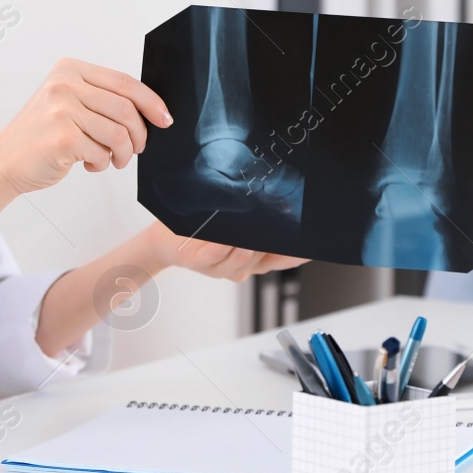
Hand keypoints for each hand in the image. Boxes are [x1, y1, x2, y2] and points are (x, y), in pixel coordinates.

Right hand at [0, 58, 172, 193]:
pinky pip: (102, 153)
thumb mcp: (67, 102)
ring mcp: (61, 110)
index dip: (151, 102)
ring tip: (112, 160)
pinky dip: (102, 164)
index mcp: (70, 70)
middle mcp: (64, 85)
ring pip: (119, 134)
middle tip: (136, 149)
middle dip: (139, 135)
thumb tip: (150, 110)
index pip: (125, 82)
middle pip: (126, 109)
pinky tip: (89, 164)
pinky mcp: (62, 137)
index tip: (164, 119)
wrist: (4, 161)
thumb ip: (101, 99)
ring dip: (123, 154)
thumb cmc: (41, 135)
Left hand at [140, 221, 307, 282]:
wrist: (161, 240)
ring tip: (250, 220)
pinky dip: (223, 245)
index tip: (312, 244)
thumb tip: (283, 203)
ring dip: (247, 240)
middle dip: (273, 240)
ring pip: (244, 256)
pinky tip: (226, 235)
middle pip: (266, 257)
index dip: (299, 254)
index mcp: (251, 260)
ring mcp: (220, 269)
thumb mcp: (231, 224)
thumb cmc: (197, 229)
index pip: (283, 259)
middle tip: (281, 220)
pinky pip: (217, 255)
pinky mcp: (199, 263)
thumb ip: (256, 221)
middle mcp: (239, 267)